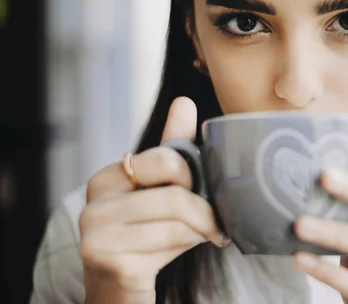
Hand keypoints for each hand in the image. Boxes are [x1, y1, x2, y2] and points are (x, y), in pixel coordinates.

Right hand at [79, 97, 229, 303]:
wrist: (120, 293)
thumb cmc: (146, 239)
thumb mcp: (159, 193)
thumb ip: (172, 149)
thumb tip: (184, 102)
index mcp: (107, 179)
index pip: (167, 159)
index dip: (193, 177)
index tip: (200, 192)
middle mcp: (95, 203)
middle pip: (176, 192)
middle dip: (204, 210)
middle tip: (213, 222)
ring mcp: (97, 232)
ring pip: (178, 218)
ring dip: (201, 230)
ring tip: (203, 235)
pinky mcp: (109, 260)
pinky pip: (170, 242)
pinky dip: (191, 244)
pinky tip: (192, 248)